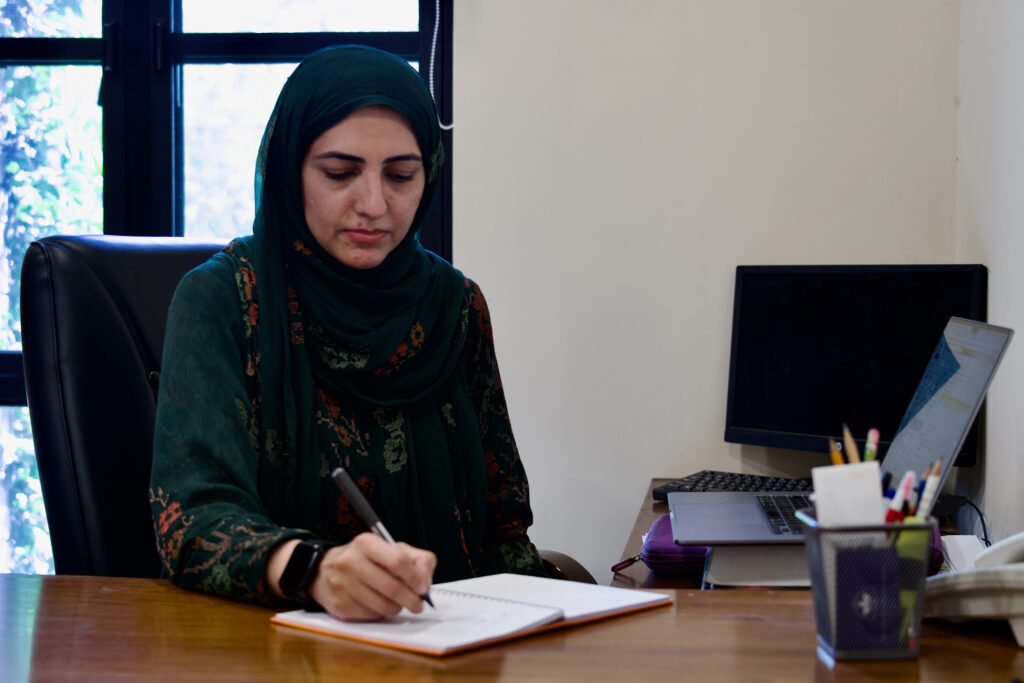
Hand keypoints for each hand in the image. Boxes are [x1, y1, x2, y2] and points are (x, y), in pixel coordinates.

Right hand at [309, 533, 435, 620]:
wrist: (324, 570)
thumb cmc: (365, 559)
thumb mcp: (391, 549)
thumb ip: (417, 559)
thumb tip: (426, 581)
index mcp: (366, 543)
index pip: (397, 561)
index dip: (415, 578)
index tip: (423, 588)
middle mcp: (350, 562)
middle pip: (391, 588)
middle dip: (411, 599)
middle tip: (418, 604)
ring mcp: (342, 585)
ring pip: (383, 606)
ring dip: (397, 608)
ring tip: (398, 602)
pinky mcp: (339, 605)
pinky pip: (371, 616)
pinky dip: (381, 614)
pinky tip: (379, 604)